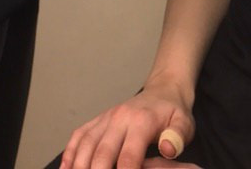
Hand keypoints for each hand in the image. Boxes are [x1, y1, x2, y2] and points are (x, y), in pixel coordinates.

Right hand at [60, 82, 194, 168]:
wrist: (163, 91)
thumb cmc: (173, 113)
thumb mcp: (184, 124)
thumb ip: (178, 137)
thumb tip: (167, 149)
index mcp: (141, 122)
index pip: (128, 157)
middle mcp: (119, 118)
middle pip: (101, 152)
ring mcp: (106, 118)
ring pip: (86, 143)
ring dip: (79, 165)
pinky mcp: (99, 119)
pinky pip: (80, 134)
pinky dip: (70, 152)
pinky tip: (66, 168)